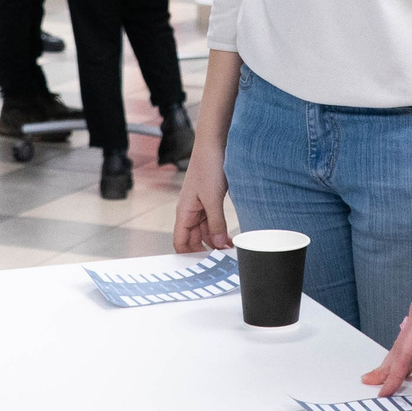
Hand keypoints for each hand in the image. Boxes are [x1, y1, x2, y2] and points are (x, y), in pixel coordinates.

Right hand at [173, 135, 231, 251]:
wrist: (215, 144)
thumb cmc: (207, 166)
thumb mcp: (212, 198)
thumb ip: (216, 223)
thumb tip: (219, 244)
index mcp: (184, 212)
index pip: (180, 243)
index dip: (189, 256)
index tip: (205, 266)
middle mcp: (190, 212)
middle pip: (194, 240)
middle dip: (207, 251)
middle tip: (223, 261)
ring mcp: (201, 207)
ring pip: (205, 232)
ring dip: (216, 241)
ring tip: (231, 251)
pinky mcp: (211, 201)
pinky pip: (214, 222)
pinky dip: (221, 231)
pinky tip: (231, 237)